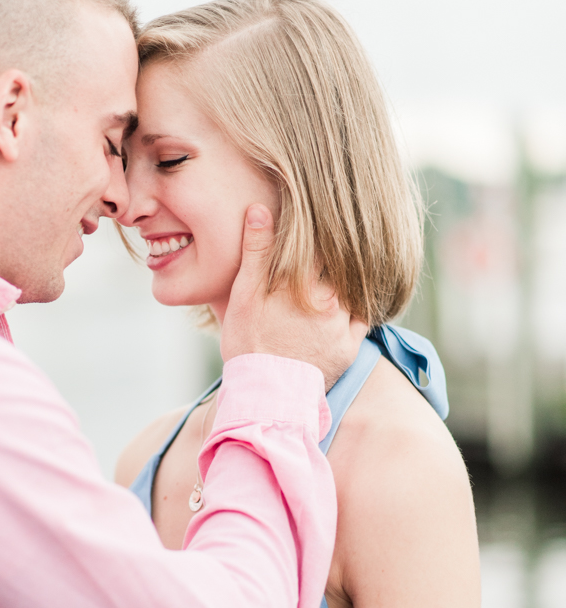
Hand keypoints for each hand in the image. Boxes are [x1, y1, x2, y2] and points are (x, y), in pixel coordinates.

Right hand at [221, 204, 367, 390]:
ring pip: (353, 286)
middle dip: (332, 251)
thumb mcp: (244, 296)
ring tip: (336, 270)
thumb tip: (261, 209)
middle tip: (330, 234)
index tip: (313, 216)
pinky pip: (363, 315)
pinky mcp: (351, 346)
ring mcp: (343, 323)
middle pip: (339, 262)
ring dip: (347, 275)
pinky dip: (358, 303)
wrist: (267, 398)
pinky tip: (348, 298)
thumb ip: (256, 252)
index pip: (318, 241)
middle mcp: (330, 298)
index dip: (315, 227)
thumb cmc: (249, 344)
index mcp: (303, 281)